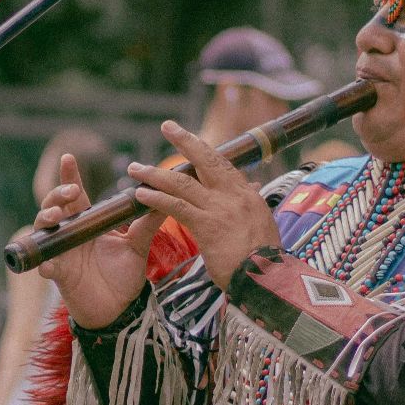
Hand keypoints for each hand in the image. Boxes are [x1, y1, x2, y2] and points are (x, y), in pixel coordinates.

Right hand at [35, 153, 165, 328]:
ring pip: (43, 230)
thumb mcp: (138, 246)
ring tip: (56, 215)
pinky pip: (46, 266)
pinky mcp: (60, 274)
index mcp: (87, 223)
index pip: (76, 194)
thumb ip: (147, 223)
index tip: (69, 157)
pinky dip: (44, 263)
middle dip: (58, 195)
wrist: (120, 310)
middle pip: (54, 206)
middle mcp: (71, 234)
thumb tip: (165, 198)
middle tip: (71, 192)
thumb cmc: (124, 277)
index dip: (69, 176)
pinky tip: (48, 263)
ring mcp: (62, 253)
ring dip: (45, 219)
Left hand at [126, 120, 280, 289]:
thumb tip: (252, 190)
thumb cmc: (264, 259)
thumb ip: (250, 207)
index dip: (203, 149)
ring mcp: (219, 208)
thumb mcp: (262, 225)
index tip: (189, 138)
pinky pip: (176, 206)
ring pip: (182, 182)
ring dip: (155, 174)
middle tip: (167, 126)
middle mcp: (234, 195)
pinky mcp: (206, 225)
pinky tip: (140, 195)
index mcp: (247, 194)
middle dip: (184, 140)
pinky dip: (156, 198)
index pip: (222, 164)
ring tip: (135, 169)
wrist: (268, 278)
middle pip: (205, 159)